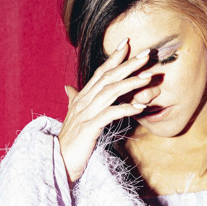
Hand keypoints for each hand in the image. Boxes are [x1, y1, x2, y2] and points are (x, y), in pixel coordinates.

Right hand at [58, 38, 158, 182]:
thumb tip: (68, 87)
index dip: (113, 58)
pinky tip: (140, 108)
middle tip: (145, 54)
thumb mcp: (73, 117)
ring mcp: (85, 113)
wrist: (57, 161)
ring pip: (110, 92)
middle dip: (127, 64)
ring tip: (148, 77)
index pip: (99, 72)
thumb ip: (73, 100)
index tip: (126, 44)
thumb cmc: (69, 141)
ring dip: (131, 83)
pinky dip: (125, 109)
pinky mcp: (89, 128)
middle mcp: (83, 101)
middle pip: (107, 77)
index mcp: (81, 97)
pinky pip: (109, 114)